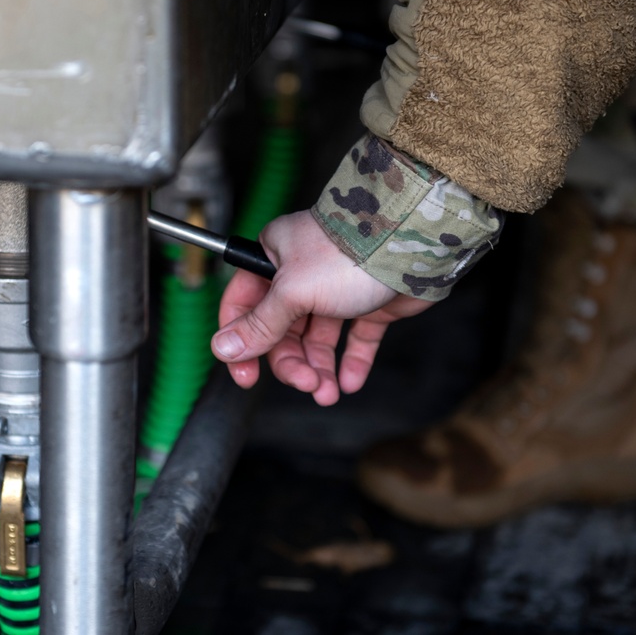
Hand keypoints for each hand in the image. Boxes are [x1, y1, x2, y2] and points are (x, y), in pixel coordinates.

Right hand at [211, 210, 431, 405]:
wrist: (413, 243)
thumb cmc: (349, 252)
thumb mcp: (293, 291)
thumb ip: (260, 324)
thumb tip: (222, 348)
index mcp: (273, 258)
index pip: (244, 307)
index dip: (242, 344)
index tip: (245, 377)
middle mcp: (302, 274)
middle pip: (282, 331)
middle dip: (292, 363)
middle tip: (305, 384)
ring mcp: (336, 289)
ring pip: (317, 339)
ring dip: (319, 368)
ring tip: (328, 393)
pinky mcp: (368, 303)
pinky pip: (354, 338)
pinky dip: (350, 361)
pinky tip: (348, 382)